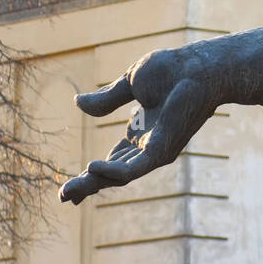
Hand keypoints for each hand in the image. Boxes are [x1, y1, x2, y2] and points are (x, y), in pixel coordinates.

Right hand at [59, 47, 219, 204]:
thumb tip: (77, 103)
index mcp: (140, 133)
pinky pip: (135, 167)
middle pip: (112, 174)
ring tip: (68, 193)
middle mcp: (147, 146)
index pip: (111, 160)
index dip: (90, 174)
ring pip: (119, 176)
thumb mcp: (131, 83)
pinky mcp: (162, 149)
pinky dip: (113, 171)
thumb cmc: (174, 70)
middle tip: (63, 198)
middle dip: (88, 186)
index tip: (66, 188)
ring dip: (93, 184)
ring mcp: (155, 150)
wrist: (199, 66)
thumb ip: (107, 98)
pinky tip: (92, 167)